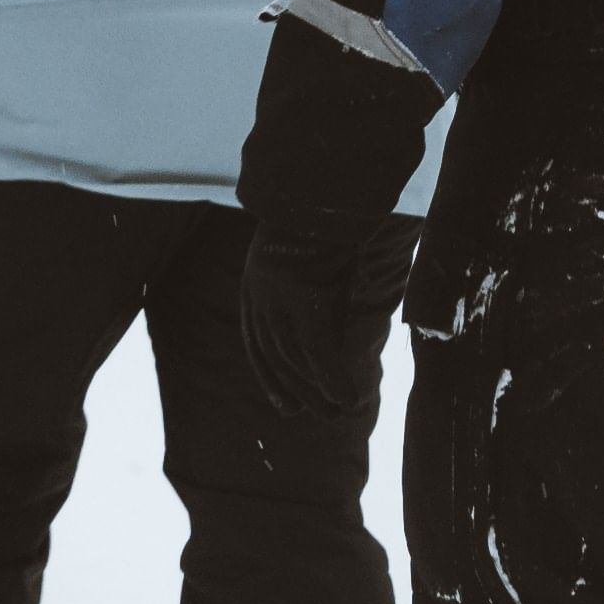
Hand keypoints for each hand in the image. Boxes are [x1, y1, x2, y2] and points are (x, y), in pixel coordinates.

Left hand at [236, 216, 418, 441]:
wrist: (320, 187)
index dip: (271, 379)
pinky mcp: (305, 302)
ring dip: (319, 392)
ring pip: (296, 361)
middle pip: (275, 358)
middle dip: (298, 391)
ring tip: (342, 411)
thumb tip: (331, 290)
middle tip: (323, 416)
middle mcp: (260, 297)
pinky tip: (351, 399)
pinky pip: (319, 353)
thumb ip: (309, 277)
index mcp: (253, 286)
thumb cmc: (321, 215)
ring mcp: (279, 300)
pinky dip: (334, 381)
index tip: (285, 406)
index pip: (256, 345)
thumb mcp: (305, 249)